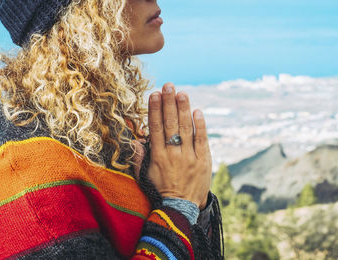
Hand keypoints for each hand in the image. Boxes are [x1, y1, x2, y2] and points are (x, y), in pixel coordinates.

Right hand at [147, 83, 211, 208]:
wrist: (180, 208)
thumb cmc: (160, 190)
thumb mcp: (144, 175)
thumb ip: (139, 157)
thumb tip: (134, 139)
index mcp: (158, 157)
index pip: (156, 128)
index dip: (154, 110)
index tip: (153, 94)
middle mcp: (173, 155)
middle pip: (171, 124)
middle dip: (169, 103)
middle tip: (168, 86)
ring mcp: (189, 158)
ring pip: (186, 129)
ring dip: (183, 109)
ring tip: (181, 93)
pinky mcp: (203, 162)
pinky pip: (202, 140)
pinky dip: (200, 125)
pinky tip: (197, 111)